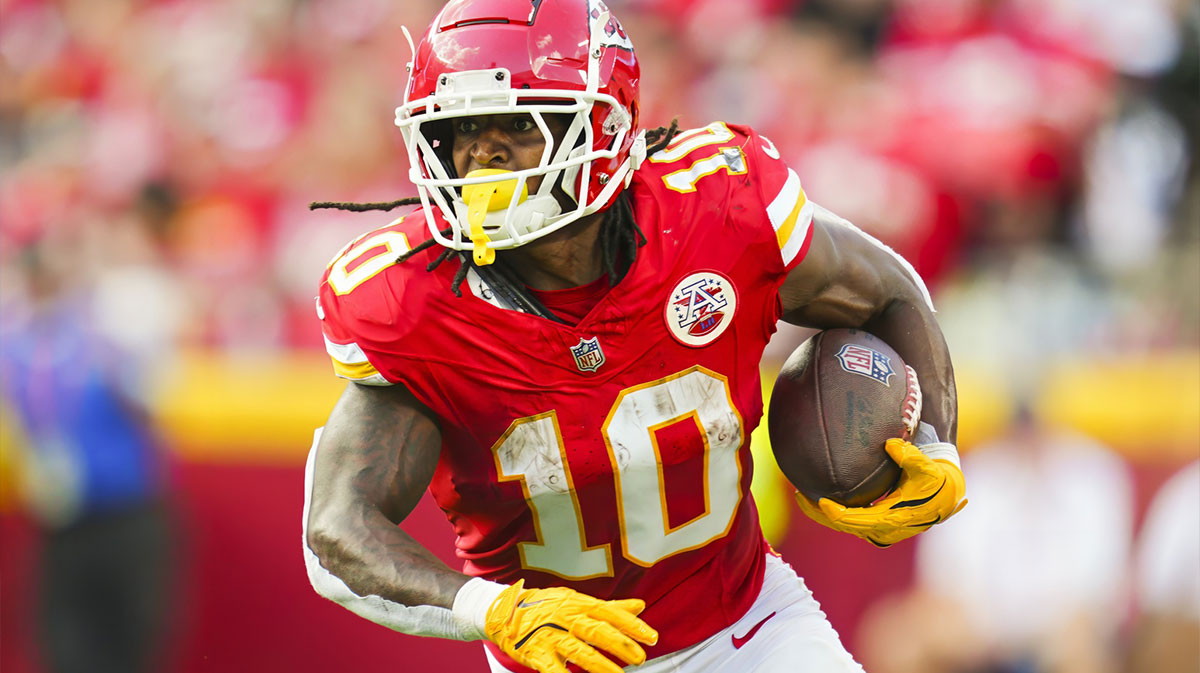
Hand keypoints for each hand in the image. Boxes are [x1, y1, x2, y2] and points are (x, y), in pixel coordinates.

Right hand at [484, 579, 658, 672]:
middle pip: (597, 631)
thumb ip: (611, 607)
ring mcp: (550, 636)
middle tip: (640, 658)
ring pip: (579, 651)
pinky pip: (554, 671)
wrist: (504, 611)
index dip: (632, 625)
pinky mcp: (536, 654)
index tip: (651, 637)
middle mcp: (565, 618)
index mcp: (578, 604)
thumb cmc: (546, 607)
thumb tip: (640, 606)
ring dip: (601, 667)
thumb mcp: (577, 601)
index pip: (609, 613)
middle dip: (621, 646)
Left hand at [796, 438, 966, 547]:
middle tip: (798, 496)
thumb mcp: (926, 467)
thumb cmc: (936, 479)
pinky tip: (819, 496)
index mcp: (894, 518)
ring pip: (845, 526)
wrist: (947, 494)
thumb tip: (891, 444)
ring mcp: (880, 529)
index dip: (838, 514)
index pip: (858, 520)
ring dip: (823, 514)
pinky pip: (850, 521)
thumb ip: (910, 456)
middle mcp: (884, 529)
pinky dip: (834, 512)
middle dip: (820, 514)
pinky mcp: (877, 524)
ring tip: (801, 496)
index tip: (820, 501)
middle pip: (845, 526)